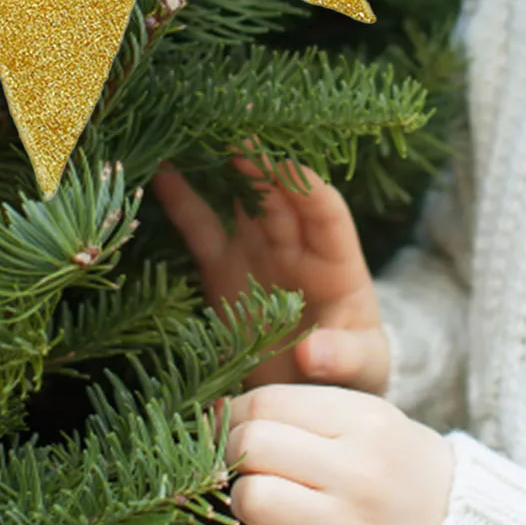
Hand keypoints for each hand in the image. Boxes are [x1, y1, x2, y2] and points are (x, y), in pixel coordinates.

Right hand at [151, 146, 390, 391]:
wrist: (317, 397)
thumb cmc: (354, 376)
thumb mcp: (364, 368)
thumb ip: (343, 357)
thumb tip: (311, 355)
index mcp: (338, 262)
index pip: (325, 211)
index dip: (306, 187)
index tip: (283, 165)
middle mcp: (296, 247)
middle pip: (278, 195)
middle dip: (259, 161)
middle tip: (235, 127)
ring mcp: (258, 253)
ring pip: (240, 200)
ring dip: (222, 166)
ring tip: (199, 130)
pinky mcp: (224, 270)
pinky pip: (202, 230)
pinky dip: (183, 201)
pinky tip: (161, 171)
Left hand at [219, 383, 454, 524]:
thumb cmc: (397, 467)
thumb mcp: (368, 418)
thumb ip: (303, 407)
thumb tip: (220, 408)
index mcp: (361, 420)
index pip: (265, 402)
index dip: (233, 414)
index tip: (232, 427)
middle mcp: (356, 470)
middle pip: (253, 445)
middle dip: (234, 454)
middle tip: (248, 466)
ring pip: (253, 500)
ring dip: (244, 503)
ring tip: (266, 506)